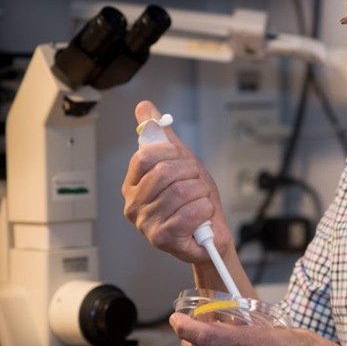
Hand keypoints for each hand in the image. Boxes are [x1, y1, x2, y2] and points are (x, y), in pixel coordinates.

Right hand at [121, 100, 235, 263]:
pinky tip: (202, 215)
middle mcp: (133, 204)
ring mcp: (145, 224)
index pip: (146, 155)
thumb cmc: (194, 199)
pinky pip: (191, 212)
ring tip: (200, 201)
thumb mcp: (180, 160)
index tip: (185, 163)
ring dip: (201, 193)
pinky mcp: (162, 239)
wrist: (212, 233)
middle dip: (192, 174)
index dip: (173, 154)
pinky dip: (205, 209)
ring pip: (182, 192)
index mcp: (133, 183)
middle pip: (165, 172)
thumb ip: (161, 135)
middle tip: (197, 184)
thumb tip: (144, 106)